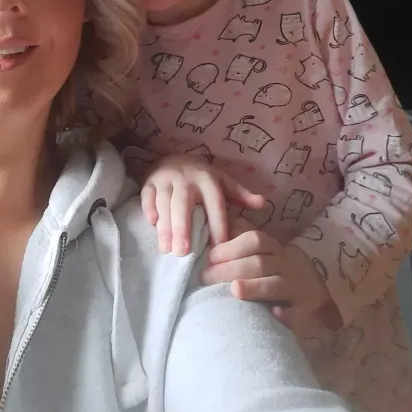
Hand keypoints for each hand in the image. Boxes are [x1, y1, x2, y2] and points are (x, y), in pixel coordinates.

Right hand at [140, 155, 265, 255]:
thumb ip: (241, 195)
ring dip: (165, 226)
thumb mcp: (223, 183)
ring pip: (165, 202)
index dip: (218, 224)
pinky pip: (148, 195)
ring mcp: (166, 179)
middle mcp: (186, 178)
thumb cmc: (202, 178)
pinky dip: (149, 209)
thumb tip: (263, 203)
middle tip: (183, 253)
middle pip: (184, 203)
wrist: (174, 158)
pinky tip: (151, 225)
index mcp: (208, 180)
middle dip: (183, 227)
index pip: (215, 204)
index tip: (220, 246)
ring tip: (166, 249)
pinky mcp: (149, 181)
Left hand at [202, 224, 332, 329]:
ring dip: (254, 287)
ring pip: (276, 285)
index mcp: (276, 249)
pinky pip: (296, 313)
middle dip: (231, 268)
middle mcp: (287, 266)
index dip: (231, 246)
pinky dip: (286, 314)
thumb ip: (244, 239)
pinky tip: (274, 314)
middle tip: (207, 277)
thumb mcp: (266, 252)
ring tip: (234, 290)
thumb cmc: (280, 273)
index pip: (255, 240)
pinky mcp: (304, 314)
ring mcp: (297, 289)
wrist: (316, 302)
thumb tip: (218, 224)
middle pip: (260, 263)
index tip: (210, 257)